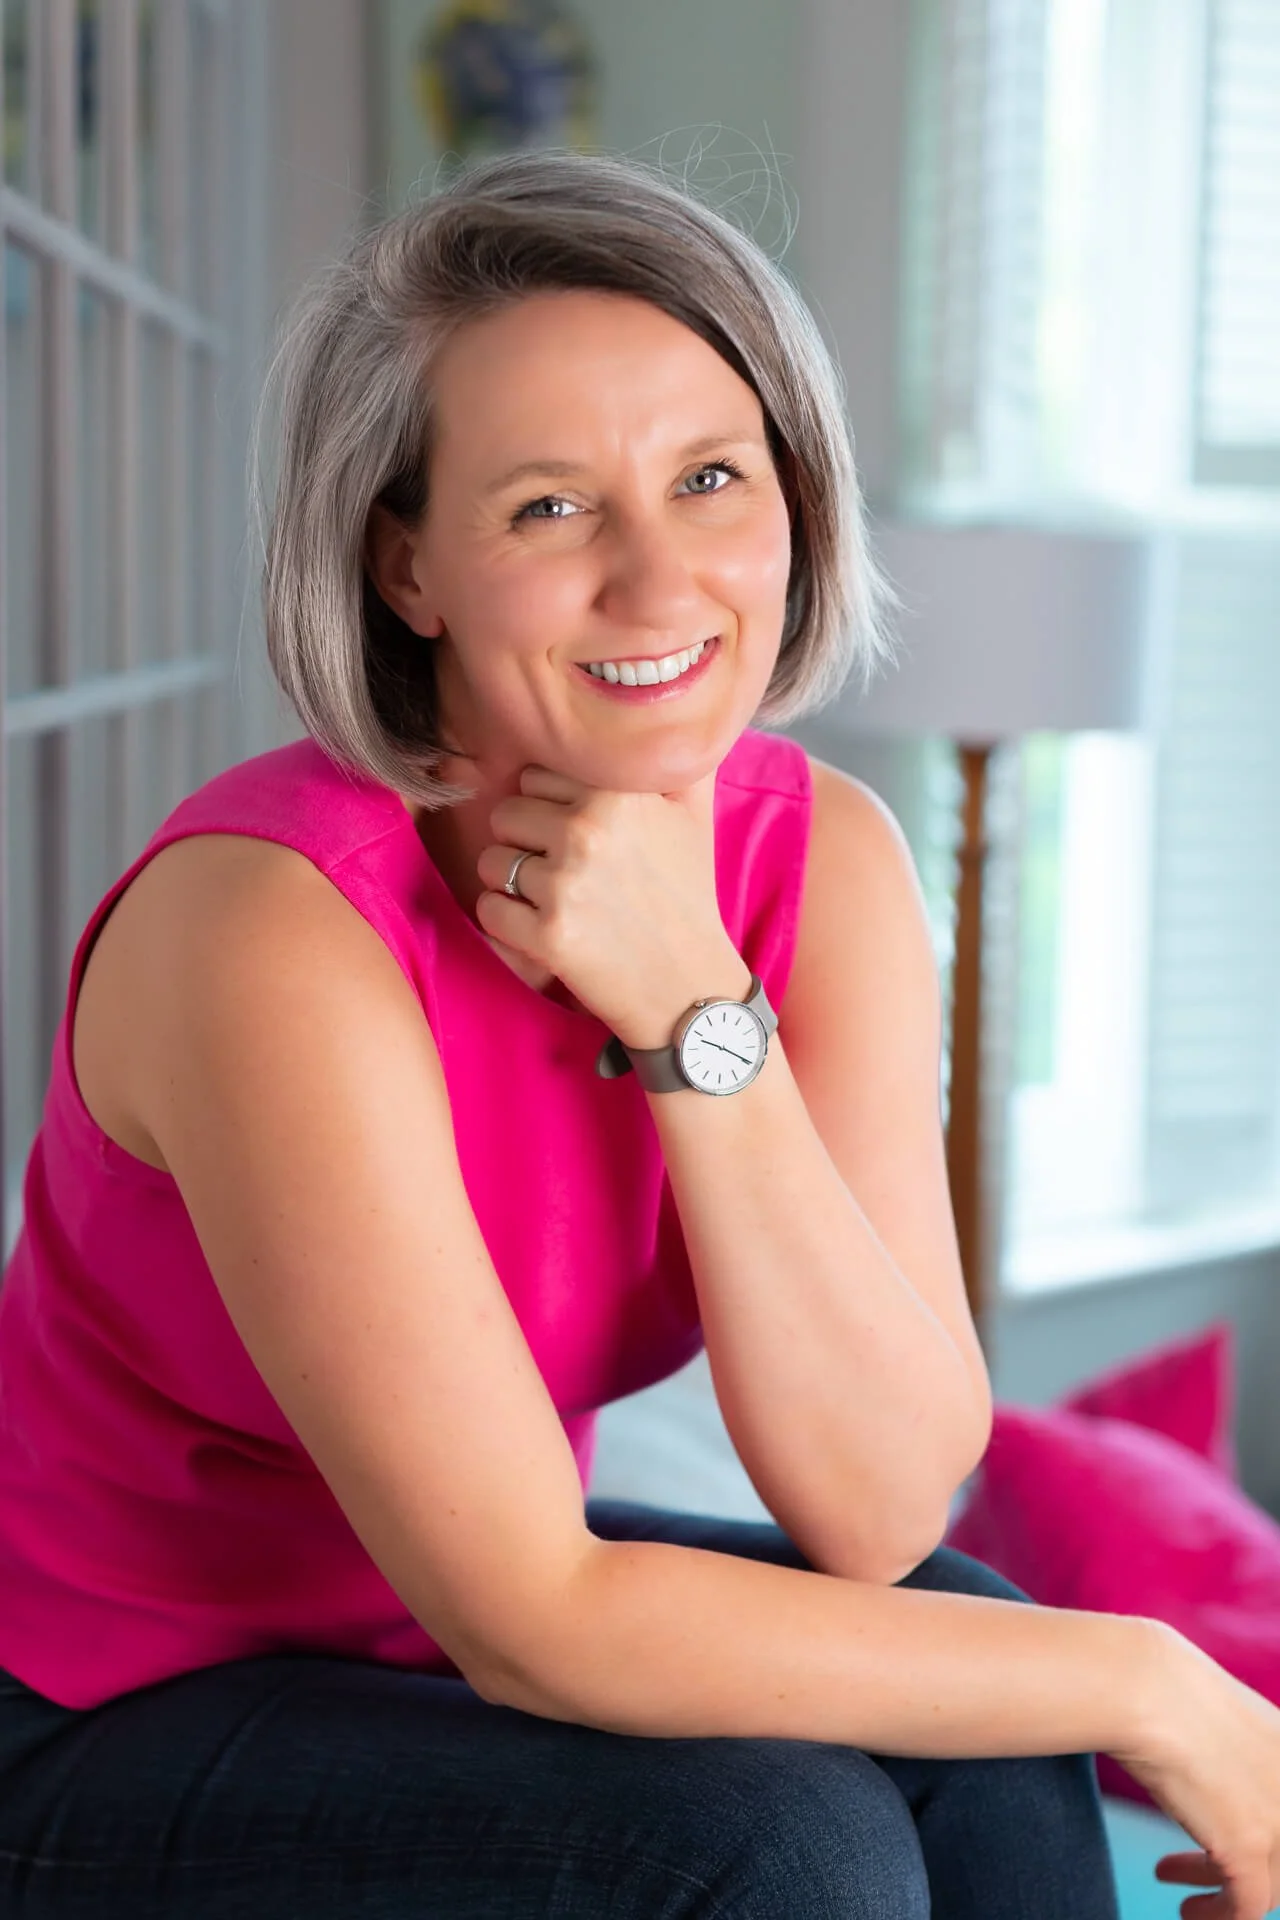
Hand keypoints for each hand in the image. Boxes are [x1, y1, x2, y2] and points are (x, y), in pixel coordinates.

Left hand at [473, 765, 747, 1044]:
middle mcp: (587, 831)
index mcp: (617, 794)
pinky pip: (488, 910)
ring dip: (510, 884)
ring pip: (491, 862)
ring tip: (552, 902)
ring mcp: (564, 885)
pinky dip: (505, 923)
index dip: (549, 807)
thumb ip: (673, 760)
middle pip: (505, 814)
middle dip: (523, 842)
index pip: (536, 776)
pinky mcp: (547, 935)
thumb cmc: (688, 899)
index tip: (575, 835)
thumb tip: (666, 714)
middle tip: (559, 871)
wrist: (691, 988)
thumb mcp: (694, 818)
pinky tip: (540, 930)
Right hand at [1110, 1625, 1279, 1919]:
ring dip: (1224, 1893)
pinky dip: (1217, 1915)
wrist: (1141, 1685)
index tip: (1220, 1845)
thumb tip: (1212, 1772)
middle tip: (1203, 1868)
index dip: (1262, 1839)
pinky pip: (1246, 1906)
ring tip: (1183, 1894)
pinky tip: (1187, 1911)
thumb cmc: (1157, 1686)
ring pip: (1271, 1883)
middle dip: (1245, 1867)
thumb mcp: (1210, 1715)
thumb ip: (1228, 1747)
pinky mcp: (1251, 1845)